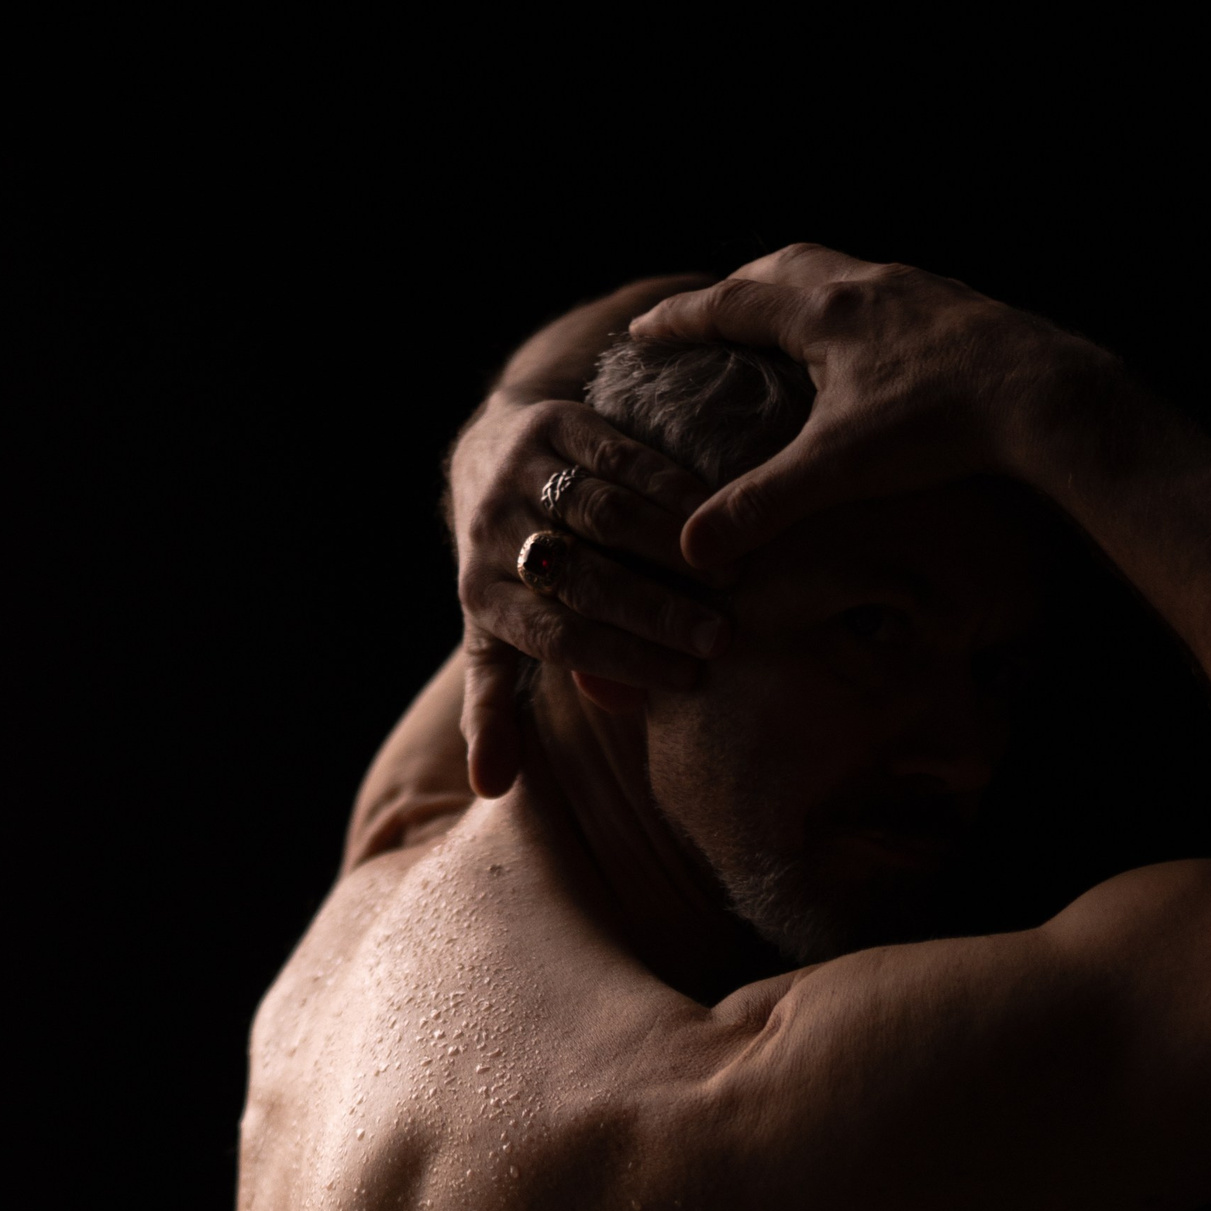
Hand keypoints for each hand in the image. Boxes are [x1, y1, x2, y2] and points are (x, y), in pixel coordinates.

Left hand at [449, 392, 728, 797]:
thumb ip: (498, 708)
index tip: (688, 679)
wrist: (483, 453)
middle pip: (583, 580)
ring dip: (670, 550)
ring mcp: (520, 473)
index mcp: (480, 597)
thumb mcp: (490, 640)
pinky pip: (617, 456)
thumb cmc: (506, 571)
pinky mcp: (551, 423)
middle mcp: (491, 533)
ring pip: (603, 515)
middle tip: (720, 638)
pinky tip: (714, 514)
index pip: (558, 638)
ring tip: (730, 578)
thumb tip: (492, 787)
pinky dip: (668, 487)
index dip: (623, 661)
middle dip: (654, 613)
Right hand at [629, 244, 1094, 571]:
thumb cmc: (940, 424)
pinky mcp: (954, 307)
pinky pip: (883, 295)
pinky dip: (852, 309)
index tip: (642, 329)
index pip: (729, 304)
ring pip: (837, 273)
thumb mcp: (839, 470)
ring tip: (782, 323)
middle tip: (708, 314)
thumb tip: (693, 549)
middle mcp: (864, 284)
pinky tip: (865, 345)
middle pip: (781, 269)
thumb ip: (763, 505)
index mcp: (823, 312)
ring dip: (798, 291)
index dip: (681, 319)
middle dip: (736, 290)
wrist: (1044, 397)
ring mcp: (914, 290)